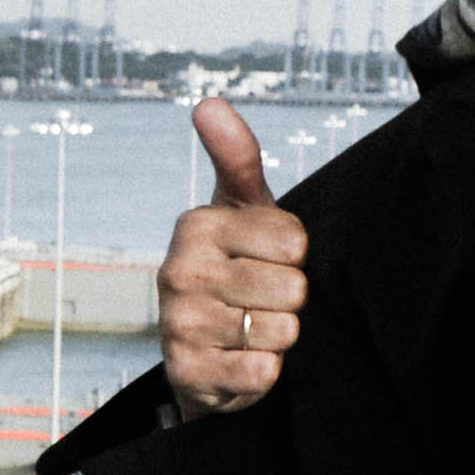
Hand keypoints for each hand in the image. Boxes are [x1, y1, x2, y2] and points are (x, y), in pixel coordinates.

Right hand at [159, 99, 308, 417]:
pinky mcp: (188, 371)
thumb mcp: (241, 211)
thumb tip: (208, 102)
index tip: (266, 258)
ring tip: (249, 329)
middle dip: (288, 300)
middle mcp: (179, 270)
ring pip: (282, 331)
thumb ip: (237, 157)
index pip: (294, 240)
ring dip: (277, 336)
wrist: (198, 351)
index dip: (293, 256)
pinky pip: (262, 371)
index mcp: (196, 225)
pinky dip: (263, 371)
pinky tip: (240, 359)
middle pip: (292, 287)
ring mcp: (179, 323)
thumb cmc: (234, 267)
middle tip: (259, 299)